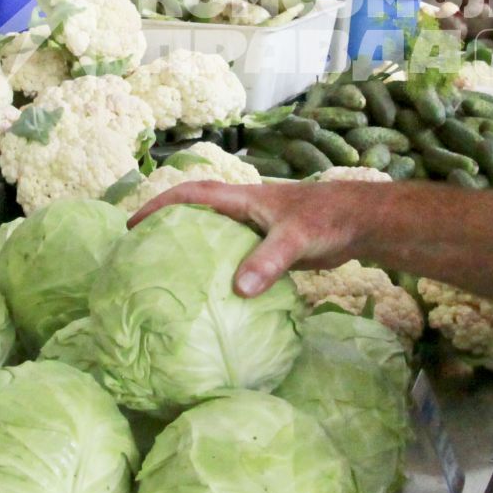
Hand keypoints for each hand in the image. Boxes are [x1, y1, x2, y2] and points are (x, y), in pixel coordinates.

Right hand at [129, 182, 365, 296]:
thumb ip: (268, 261)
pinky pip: (235, 259)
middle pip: (196, 215)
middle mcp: (243, 212)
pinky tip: (212, 296)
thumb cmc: (327, 219)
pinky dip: (220, 272)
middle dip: (167, 228)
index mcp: (241, 199)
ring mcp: (256, 230)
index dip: (159, 206)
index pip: (191, 196)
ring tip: (167, 276)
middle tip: (140, 253)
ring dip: (192, 251)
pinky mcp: (269, 249)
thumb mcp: (295, 239)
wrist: (360, 222)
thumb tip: (239, 289)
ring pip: (215, 239)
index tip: (132, 224)